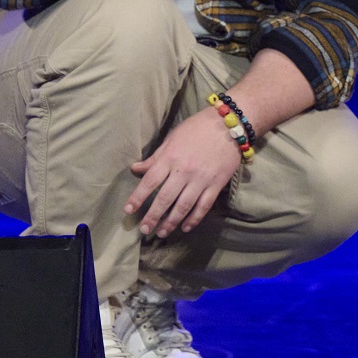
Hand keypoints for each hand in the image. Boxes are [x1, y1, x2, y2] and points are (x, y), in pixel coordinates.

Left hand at [124, 108, 241, 236]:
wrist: (229, 125)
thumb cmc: (197, 128)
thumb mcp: (172, 138)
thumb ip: (155, 157)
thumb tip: (135, 169)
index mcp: (170, 158)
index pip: (150, 181)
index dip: (138, 197)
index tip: (128, 210)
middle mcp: (184, 171)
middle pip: (165, 198)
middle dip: (153, 216)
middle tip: (144, 230)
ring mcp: (201, 179)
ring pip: (183, 206)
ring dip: (171, 222)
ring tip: (162, 233)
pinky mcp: (216, 185)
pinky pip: (203, 206)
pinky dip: (194, 219)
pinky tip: (185, 227)